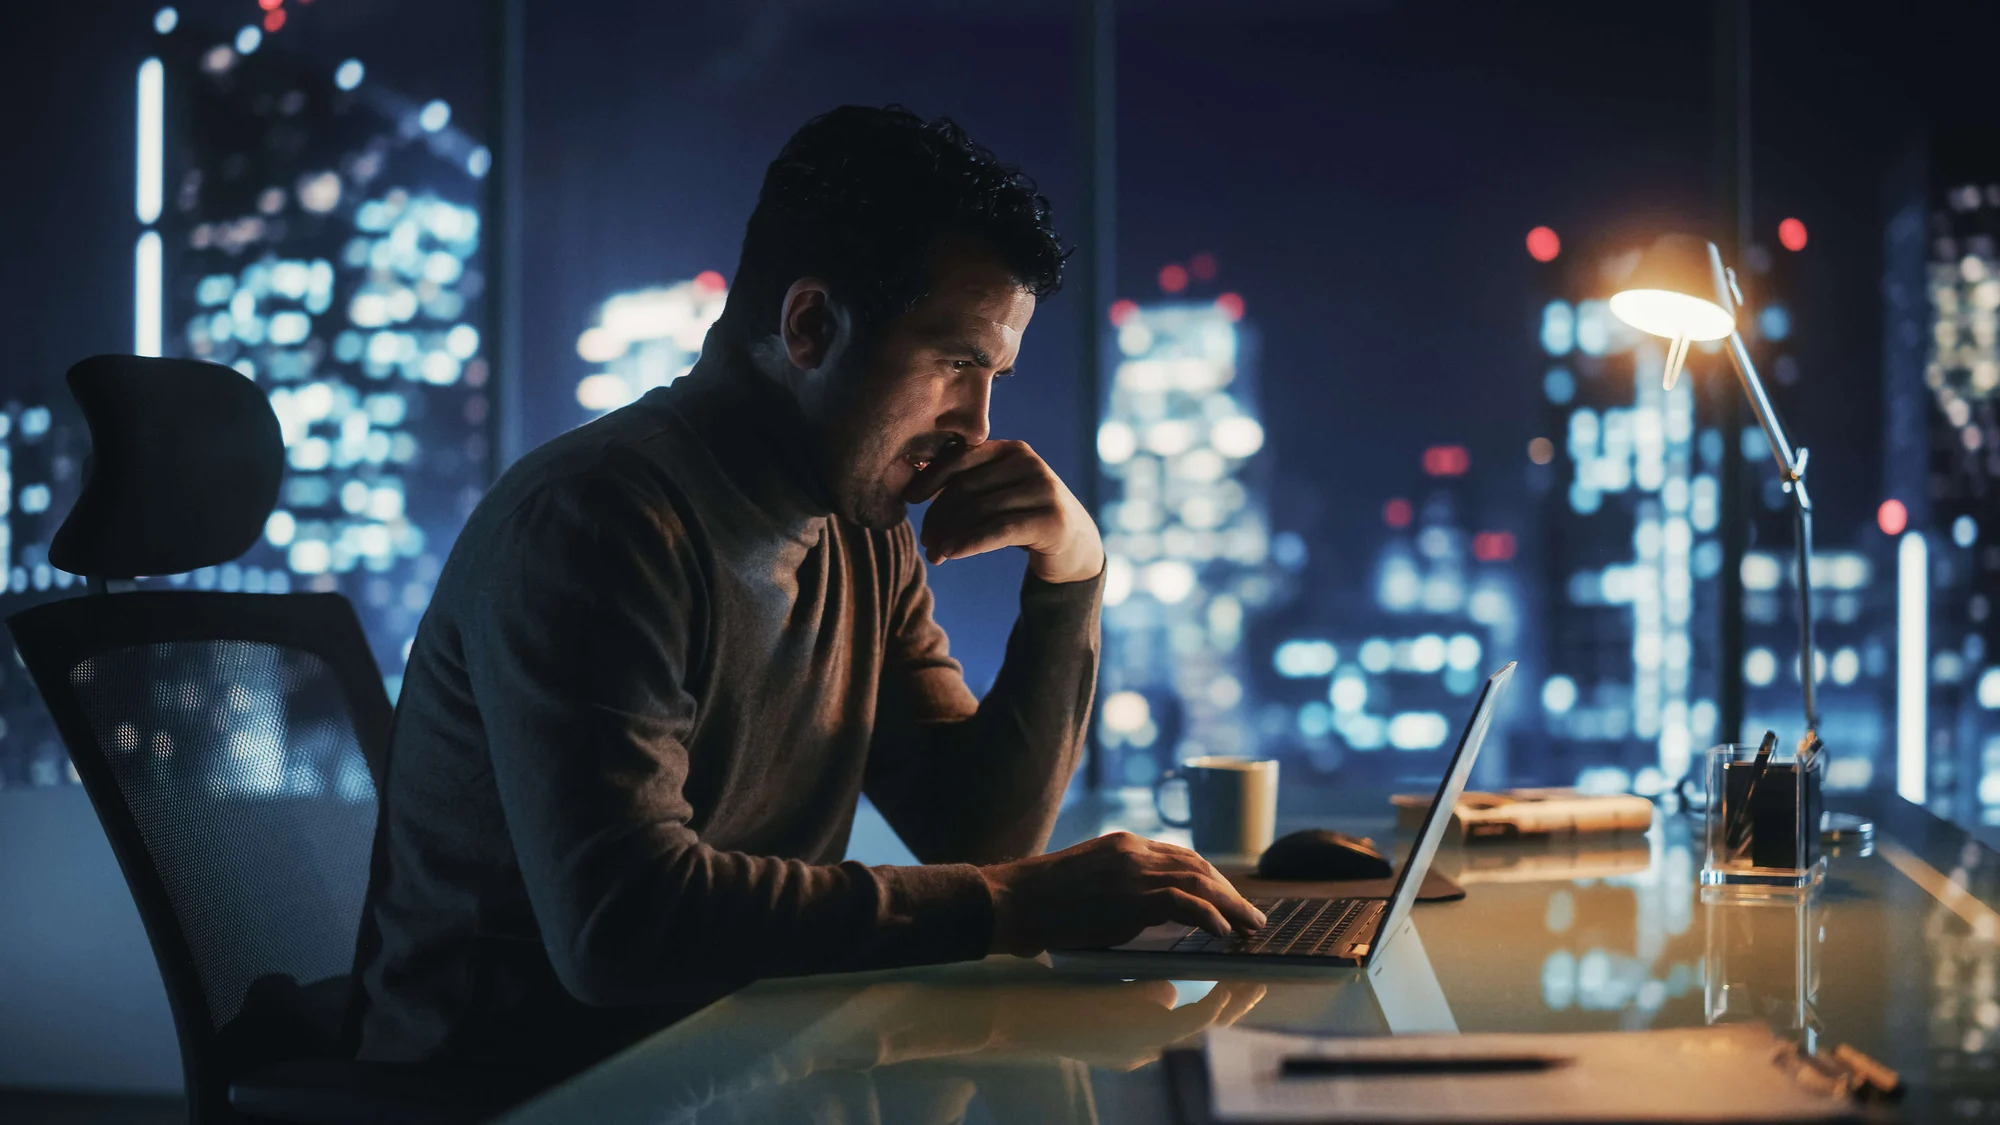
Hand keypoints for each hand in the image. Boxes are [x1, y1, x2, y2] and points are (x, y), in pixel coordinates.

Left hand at [912, 439, 1103, 583]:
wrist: (1075, 544)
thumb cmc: (1025, 517)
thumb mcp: (1000, 493)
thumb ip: (970, 484)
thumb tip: (913, 488)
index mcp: (1012, 450)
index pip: (961, 457)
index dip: (931, 478)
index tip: (909, 499)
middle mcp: (1029, 464)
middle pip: (967, 487)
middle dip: (939, 516)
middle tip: (925, 542)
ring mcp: (1044, 490)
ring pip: (979, 510)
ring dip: (950, 535)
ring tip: (935, 555)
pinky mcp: (1051, 520)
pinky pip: (999, 530)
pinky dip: (970, 542)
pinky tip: (951, 554)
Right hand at [978, 832, 1266, 955]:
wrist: (1014, 899)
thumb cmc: (1042, 901)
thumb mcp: (1088, 884)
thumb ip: (1120, 892)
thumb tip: (1146, 919)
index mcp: (1124, 844)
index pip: (1180, 855)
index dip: (1209, 877)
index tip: (1226, 896)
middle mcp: (1134, 850)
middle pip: (1197, 865)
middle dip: (1228, 890)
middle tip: (1250, 914)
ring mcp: (1134, 870)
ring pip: (1199, 881)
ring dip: (1231, 904)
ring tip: (1250, 925)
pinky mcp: (1131, 894)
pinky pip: (1184, 903)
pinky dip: (1209, 915)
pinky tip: (1223, 931)